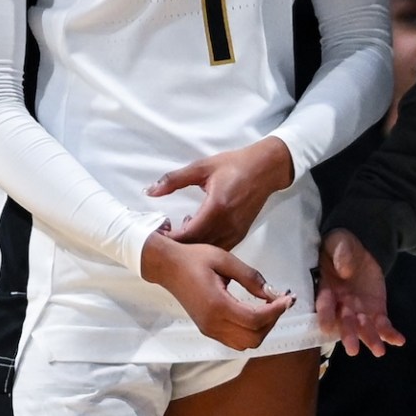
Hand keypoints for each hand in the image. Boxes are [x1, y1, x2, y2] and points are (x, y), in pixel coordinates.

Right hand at [141, 230, 294, 350]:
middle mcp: (213, 323)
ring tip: (269, 309)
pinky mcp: (208, 330)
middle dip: (272, 321)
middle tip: (279, 302)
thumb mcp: (225, 260)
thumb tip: (273, 292)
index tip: (287, 298)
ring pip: (246, 343)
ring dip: (262, 329)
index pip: (255, 320)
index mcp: (217, 305)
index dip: (275, 311)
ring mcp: (209, 330)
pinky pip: (235, 341)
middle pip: (253, 337)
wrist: (167, 267)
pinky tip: (255, 313)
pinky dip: (251, 332)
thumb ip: (251, 278)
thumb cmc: (194, 259)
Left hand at [148, 137, 295, 249]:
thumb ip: (173, 180)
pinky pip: (219, 248)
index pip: (188, 234)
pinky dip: (204, 245)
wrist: (265, 169)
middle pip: (197, 247)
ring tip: (178, 231)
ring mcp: (235, 232)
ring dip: (191, 246)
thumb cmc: (234, 165)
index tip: (157, 233)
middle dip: (178, 245)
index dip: (170, 238)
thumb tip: (149, 191)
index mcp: (216, 208)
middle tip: (163, 234)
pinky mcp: (240, 235)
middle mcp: (227, 225)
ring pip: (208, 251)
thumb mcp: (201, 167)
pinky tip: (196, 231)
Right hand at [317, 229, 403, 355]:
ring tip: (379, 351)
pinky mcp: (376, 311)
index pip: (325, 305)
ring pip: (363, 328)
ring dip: (370, 339)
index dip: (325, 315)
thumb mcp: (339, 243)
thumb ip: (341, 254)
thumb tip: (345, 268)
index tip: (326, 327)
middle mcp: (341, 306)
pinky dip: (390, 333)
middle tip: (352, 350)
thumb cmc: (340, 247)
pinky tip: (399, 341)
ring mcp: (359, 311)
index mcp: (327, 290)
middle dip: (348, 335)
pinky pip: (382, 324)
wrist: (357, 252)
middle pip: (344, 322)